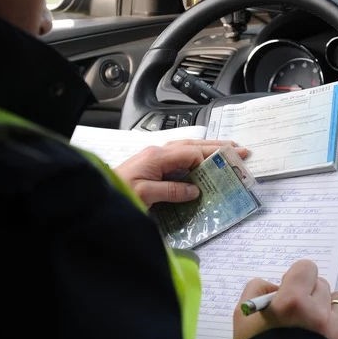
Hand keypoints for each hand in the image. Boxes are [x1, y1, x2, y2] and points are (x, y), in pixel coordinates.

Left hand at [114, 140, 248, 206]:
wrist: (98, 192)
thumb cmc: (118, 190)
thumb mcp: (145, 193)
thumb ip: (171, 190)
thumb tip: (194, 189)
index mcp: (158, 156)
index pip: (191, 153)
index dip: (210, 159)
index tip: (229, 164)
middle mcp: (158, 152)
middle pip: (192, 145)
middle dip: (216, 147)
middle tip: (239, 149)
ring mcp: (154, 157)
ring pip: (187, 148)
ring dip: (207, 149)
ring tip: (227, 150)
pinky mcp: (152, 164)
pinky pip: (179, 156)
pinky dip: (195, 155)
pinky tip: (202, 160)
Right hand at [232, 260, 337, 338]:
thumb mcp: (242, 316)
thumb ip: (256, 290)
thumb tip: (274, 286)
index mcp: (293, 300)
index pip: (306, 268)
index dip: (296, 276)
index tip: (287, 289)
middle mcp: (317, 310)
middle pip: (321, 283)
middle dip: (308, 290)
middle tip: (295, 307)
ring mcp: (334, 327)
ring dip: (326, 303)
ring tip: (313, 316)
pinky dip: (332, 321)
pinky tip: (319, 332)